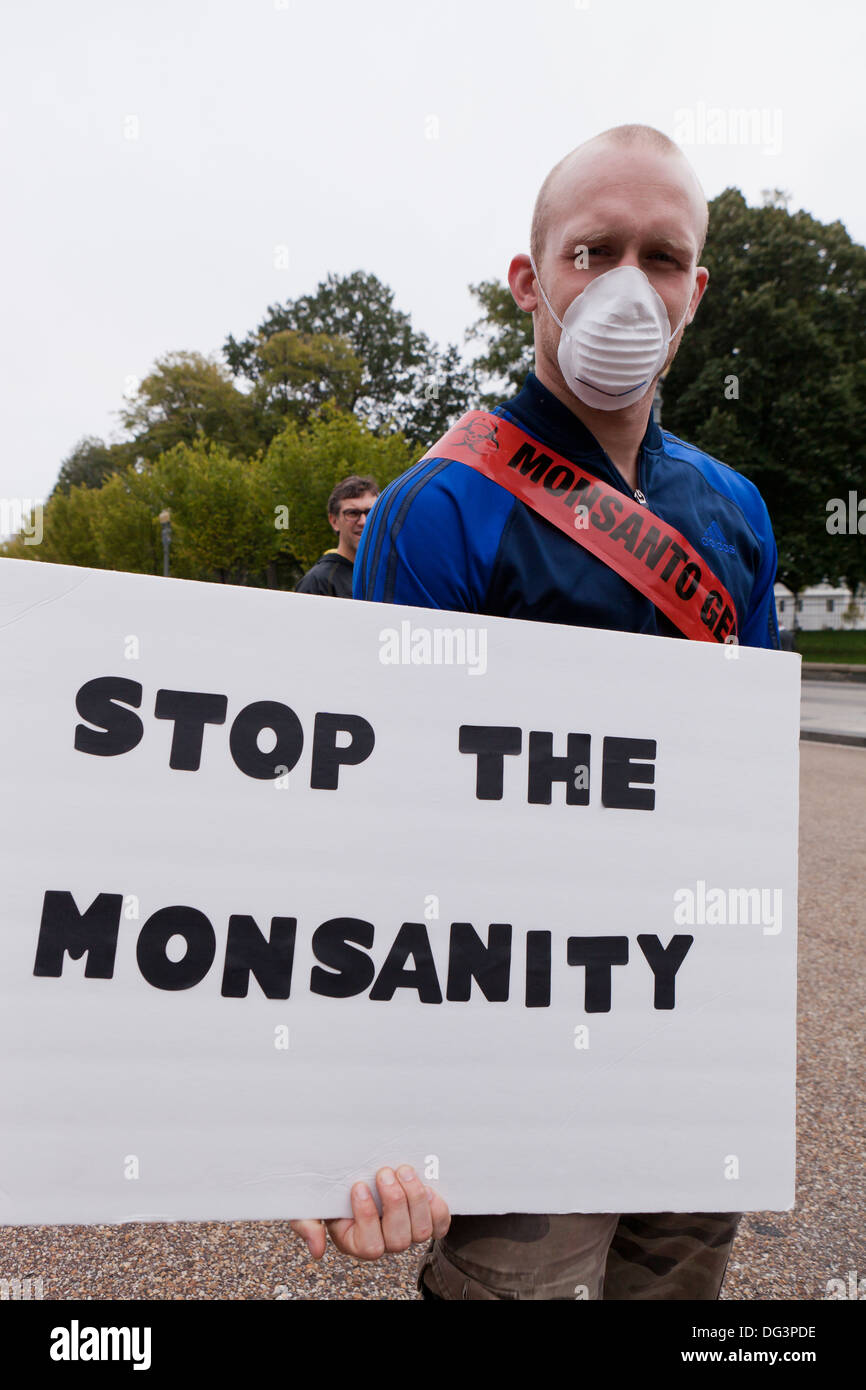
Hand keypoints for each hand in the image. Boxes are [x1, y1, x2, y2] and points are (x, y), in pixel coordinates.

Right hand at [290, 1165, 449, 1260]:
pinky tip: (426, 1187)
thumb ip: (306, 1224)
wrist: (359, 1168)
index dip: (366, 1216)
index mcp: (356, 1242)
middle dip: (393, 1203)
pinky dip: (438, 1208)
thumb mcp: (309, 1204)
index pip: (368, 1244)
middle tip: (384, 1172)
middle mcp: (384, 1242)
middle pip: (398, 1239)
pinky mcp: (426, 1219)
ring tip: (404, 1170)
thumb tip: (317, 1250)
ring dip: (415, 1199)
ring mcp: (408, 1232)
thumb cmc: (330, 1189)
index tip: (358, 1185)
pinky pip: (440, 1225)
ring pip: (421, 1231)